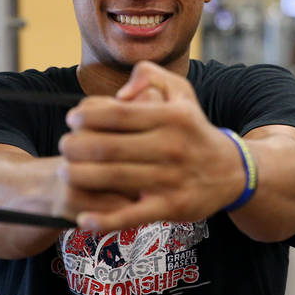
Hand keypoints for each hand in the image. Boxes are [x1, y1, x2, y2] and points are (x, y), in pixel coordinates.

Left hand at [59, 61, 244, 231]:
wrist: (231, 170)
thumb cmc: (193, 127)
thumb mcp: (180, 91)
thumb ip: (149, 74)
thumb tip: (119, 93)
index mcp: (171, 117)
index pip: (118, 114)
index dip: (87, 116)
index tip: (72, 119)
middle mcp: (172, 147)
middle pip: (109, 148)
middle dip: (76, 147)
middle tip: (64, 147)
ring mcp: (171, 179)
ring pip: (114, 179)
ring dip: (81, 177)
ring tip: (65, 172)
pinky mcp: (171, 207)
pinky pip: (132, 215)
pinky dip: (105, 220)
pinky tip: (82, 219)